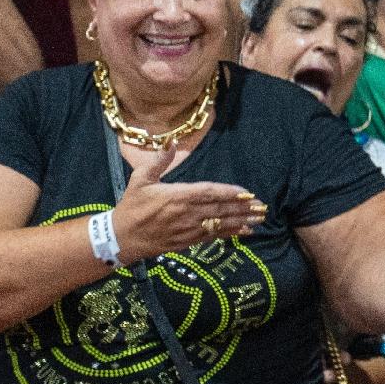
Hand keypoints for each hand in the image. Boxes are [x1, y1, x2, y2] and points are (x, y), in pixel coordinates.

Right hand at [112, 144, 266, 260]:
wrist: (122, 238)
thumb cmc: (132, 206)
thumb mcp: (140, 179)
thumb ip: (158, 161)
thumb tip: (171, 142)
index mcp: (177, 196)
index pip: (209, 192)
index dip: (230, 193)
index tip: (246, 192)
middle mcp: (186, 214)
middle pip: (220, 210)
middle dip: (243, 208)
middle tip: (262, 206)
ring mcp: (188, 230)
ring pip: (220, 224)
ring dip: (242, 221)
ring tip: (259, 218)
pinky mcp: (188, 241)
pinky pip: (214, 236)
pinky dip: (231, 233)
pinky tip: (245, 232)